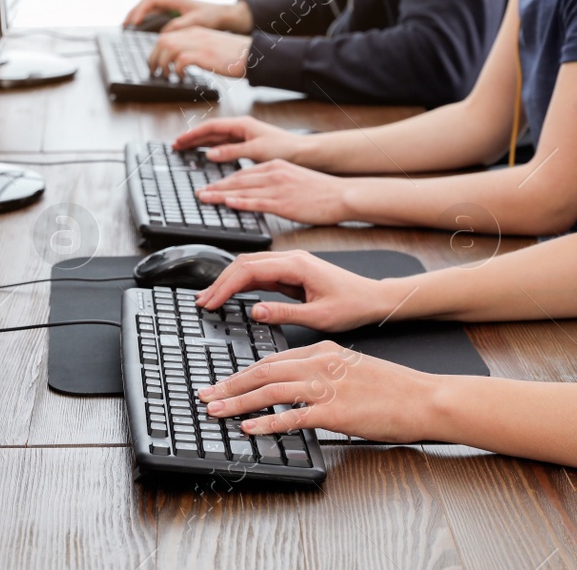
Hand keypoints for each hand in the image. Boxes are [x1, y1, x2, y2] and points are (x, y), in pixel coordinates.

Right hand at [124, 0, 251, 33]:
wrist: (224, 17)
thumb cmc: (212, 16)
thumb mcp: (196, 21)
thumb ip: (180, 26)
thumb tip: (164, 34)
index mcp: (174, 0)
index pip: (150, 2)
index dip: (139, 11)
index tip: (135, 23)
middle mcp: (170, 4)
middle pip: (144, 6)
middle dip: (132, 14)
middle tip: (124, 26)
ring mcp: (170, 11)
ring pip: (148, 12)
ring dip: (137, 19)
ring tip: (127, 29)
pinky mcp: (172, 19)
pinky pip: (154, 20)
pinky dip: (145, 25)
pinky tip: (141, 34)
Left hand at [149, 27, 251, 78]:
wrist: (252, 54)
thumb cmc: (233, 54)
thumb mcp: (210, 46)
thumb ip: (195, 48)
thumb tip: (180, 61)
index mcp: (195, 31)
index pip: (166, 36)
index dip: (156, 50)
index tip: (155, 63)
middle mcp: (195, 34)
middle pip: (162, 40)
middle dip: (154, 57)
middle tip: (154, 71)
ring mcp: (200, 43)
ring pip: (167, 48)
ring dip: (162, 63)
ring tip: (165, 75)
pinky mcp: (205, 55)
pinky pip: (181, 59)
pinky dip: (177, 70)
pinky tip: (181, 77)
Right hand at [172, 116, 309, 163]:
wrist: (302, 152)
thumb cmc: (284, 147)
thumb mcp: (255, 150)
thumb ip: (231, 152)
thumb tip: (210, 153)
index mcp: (242, 124)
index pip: (211, 126)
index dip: (194, 133)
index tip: (180, 140)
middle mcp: (241, 128)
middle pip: (210, 131)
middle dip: (192, 137)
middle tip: (176, 145)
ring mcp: (243, 136)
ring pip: (216, 138)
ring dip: (200, 143)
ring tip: (184, 148)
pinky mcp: (247, 145)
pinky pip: (223, 145)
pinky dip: (211, 148)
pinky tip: (204, 153)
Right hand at [193, 249, 388, 330]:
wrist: (373, 299)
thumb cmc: (352, 305)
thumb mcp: (318, 316)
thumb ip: (284, 312)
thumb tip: (254, 311)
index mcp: (297, 265)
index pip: (249, 270)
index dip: (226, 285)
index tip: (210, 302)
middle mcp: (291, 259)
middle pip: (244, 263)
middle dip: (220, 281)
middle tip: (202, 302)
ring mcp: (290, 264)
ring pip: (250, 267)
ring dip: (228, 281)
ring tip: (210, 298)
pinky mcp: (292, 272)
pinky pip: (260, 274)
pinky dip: (242, 283)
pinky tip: (231, 294)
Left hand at [195, 160, 352, 224]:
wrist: (341, 194)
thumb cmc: (321, 191)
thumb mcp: (294, 178)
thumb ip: (275, 182)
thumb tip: (260, 192)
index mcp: (276, 166)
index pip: (243, 173)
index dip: (224, 180)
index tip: (210, 185)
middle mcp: (273, 173)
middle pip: (237, 179)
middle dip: (216, 186)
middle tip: (199, 192)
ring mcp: (277, 187)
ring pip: (242, 189)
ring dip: (220, 194)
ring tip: (204, 198)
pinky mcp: (282, 202)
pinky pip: (255, 202)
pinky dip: (239, 202)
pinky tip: (226, 203)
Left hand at [198, 341, 443, 444]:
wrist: (422, 398)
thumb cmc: (392, 389)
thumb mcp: (353, 369)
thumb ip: (324, 374)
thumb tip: (298, 389)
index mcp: (324, 352)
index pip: (272, 360)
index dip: (242, 373)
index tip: (222, 383)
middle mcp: (321, 364)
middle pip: (263, 371)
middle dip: (230, 385)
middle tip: (207, 396)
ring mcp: (327, 387)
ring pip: (271, 390)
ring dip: (239, 402)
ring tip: (217, 412)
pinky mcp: (334, 411)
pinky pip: (292, 416)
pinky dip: (267, 421)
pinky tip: (250, 428)